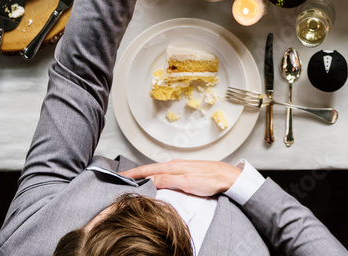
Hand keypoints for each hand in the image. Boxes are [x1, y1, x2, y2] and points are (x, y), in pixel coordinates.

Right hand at [122, 160, 240, 195]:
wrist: (228, 177)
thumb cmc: (211, 179)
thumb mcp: (187, 182)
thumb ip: (167, 180)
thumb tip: (149, 180)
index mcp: (172, 167)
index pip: (147, 170)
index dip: (132, 173)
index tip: (120, 176)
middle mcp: (175, 165)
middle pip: (150, 169)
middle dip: (135, 173)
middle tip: (121, 178)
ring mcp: (180, 168)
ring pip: (157, 171)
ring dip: (144, 175)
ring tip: (134, 179)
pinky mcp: (185, 172)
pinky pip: (165, 174)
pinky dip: (155, 176)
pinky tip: (155, 181)